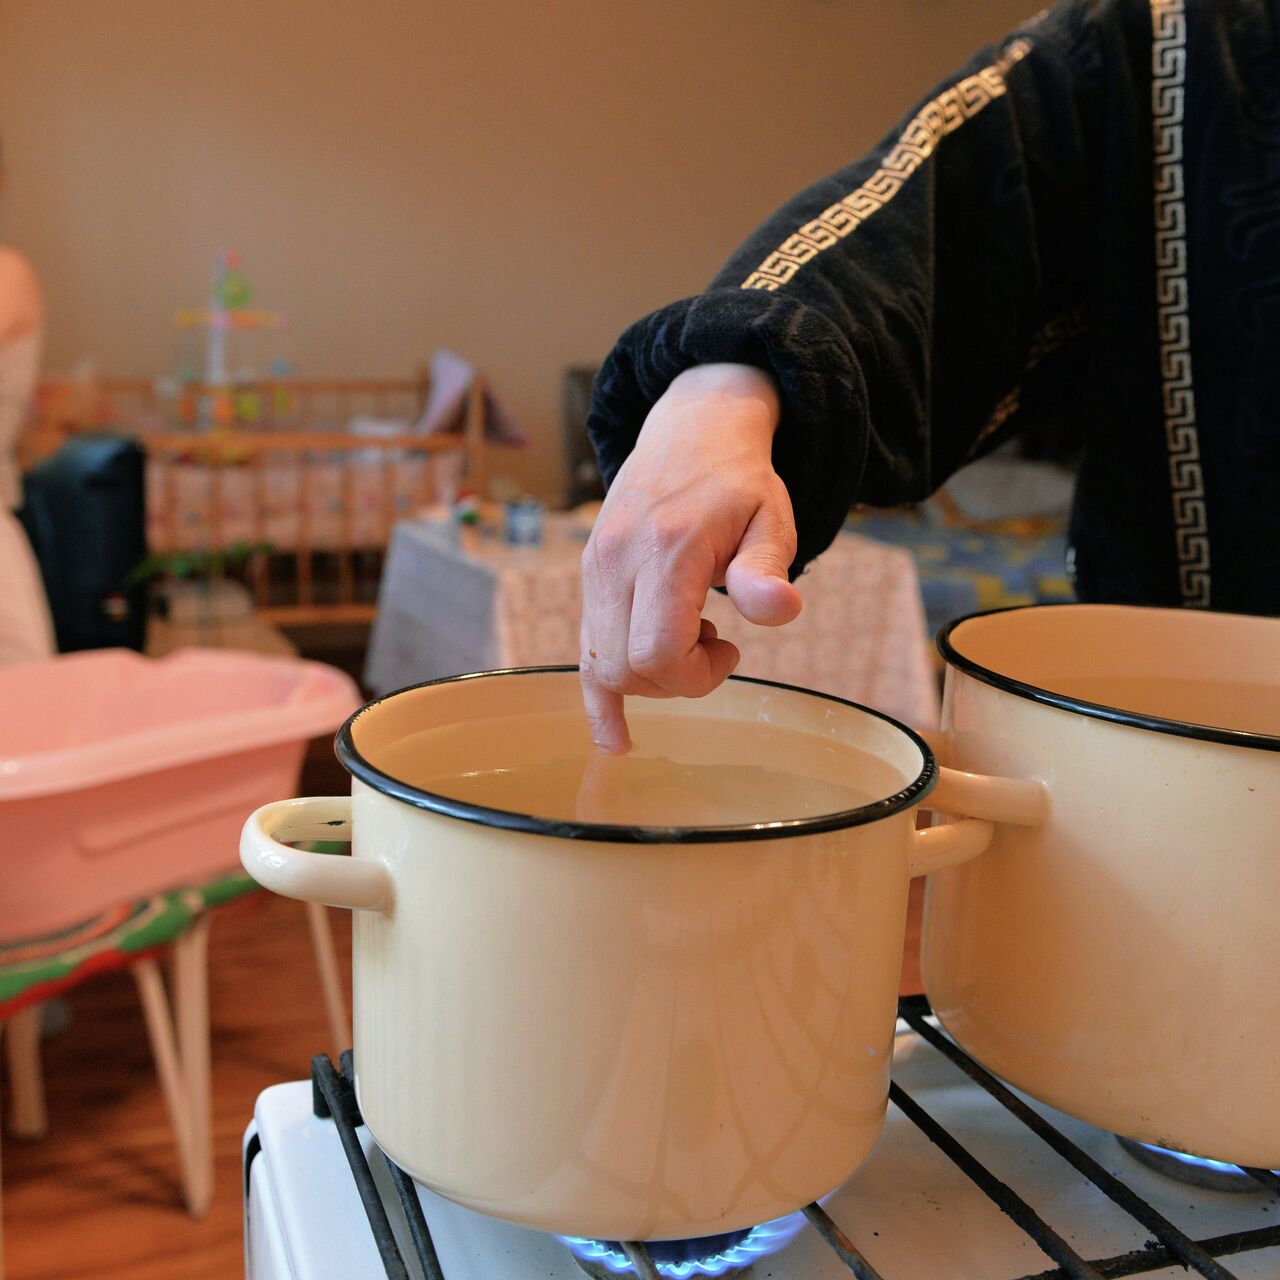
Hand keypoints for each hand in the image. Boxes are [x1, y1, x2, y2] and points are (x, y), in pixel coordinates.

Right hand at [579, 363, 803, 752]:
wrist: (692, 432)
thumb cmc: (740, 483)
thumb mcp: (771, 518)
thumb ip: (768, 568)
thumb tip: (781, 610)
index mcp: (667, 549)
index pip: (658, 650)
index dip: (696, 675)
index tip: (731, 651)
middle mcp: (618, 559)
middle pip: (626, 667)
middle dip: (675, 679)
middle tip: (716, 645)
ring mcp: (596, 568)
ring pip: (602, 664)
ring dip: (651, 673)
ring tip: (689, 635)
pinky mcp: (590, 576)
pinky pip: (584, 650)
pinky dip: (597, 697)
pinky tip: (613, 739)